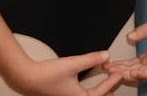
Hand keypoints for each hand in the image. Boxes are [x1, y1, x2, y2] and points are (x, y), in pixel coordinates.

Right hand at [7, 50, 122, 95]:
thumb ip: (91, 59)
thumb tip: (106, 55)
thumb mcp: (73, 64)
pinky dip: (87, 92)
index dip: (111, 82)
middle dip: (105, 93)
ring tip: (106, 91)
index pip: (100, 93)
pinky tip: (85, 86)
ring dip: (97, 94)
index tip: (119, 74)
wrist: (27, 78)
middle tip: (115, 87)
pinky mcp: (60, 95)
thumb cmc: (49, 74)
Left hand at [107, 13, 146, 79]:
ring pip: (138, 69)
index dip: (142, 74)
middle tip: (110, 69)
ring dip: (124, 69)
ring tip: (109, 67)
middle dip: (125, 72)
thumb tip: (130, 37)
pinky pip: (138, 64)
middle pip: (142, 73)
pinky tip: (117, 64)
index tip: (131, 73)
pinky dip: (128, 64)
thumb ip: (144, 31)